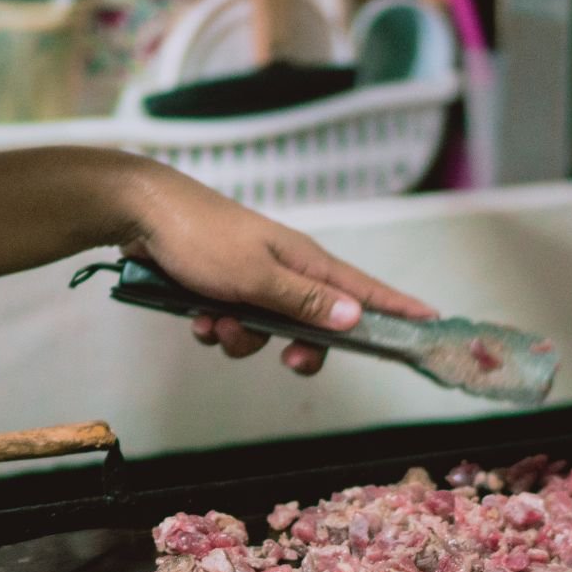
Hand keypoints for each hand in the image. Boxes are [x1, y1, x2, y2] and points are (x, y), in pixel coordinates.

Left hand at [119, 167, 433, 374]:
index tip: (430, 322)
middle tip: (288, 359)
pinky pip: (232, 324)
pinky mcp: (223, 286)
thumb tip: (356, 318)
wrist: (141, 213)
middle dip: (299, 348)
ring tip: (213, 320)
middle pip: (316, 325)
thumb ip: (306, 301)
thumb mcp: (257, 277)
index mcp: (305, 261)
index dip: (396, 308)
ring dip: (240, 338)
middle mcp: (286, 270)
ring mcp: (254, 278)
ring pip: (266, 331)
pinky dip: (214, 326)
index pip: (364, 290)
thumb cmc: (201, 237)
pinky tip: (193, 315)